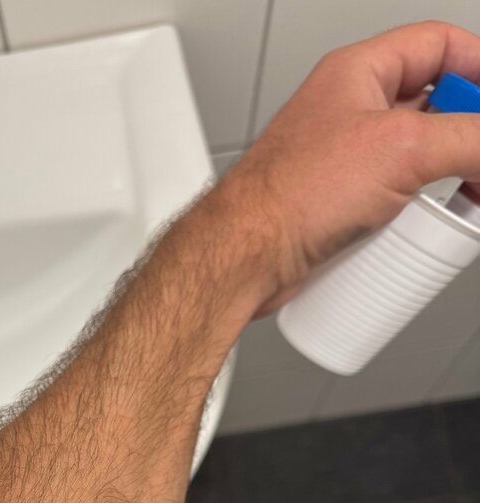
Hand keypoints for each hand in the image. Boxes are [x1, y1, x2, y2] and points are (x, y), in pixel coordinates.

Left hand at [213, 21, 479, 315]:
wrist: (245, 257)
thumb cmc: (288, 196)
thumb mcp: (402, 151)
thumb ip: (468, 138)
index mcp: (358, 74)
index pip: (438, 45)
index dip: (478, 66)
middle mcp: (349, 111)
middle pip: (433, 105)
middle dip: (467, 131)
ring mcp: (343, 161)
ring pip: (415, 156)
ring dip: (446, 175)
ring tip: (466, 195)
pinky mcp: (338, 205)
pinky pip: (392, 198)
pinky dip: (416, 210)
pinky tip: (425, 226)